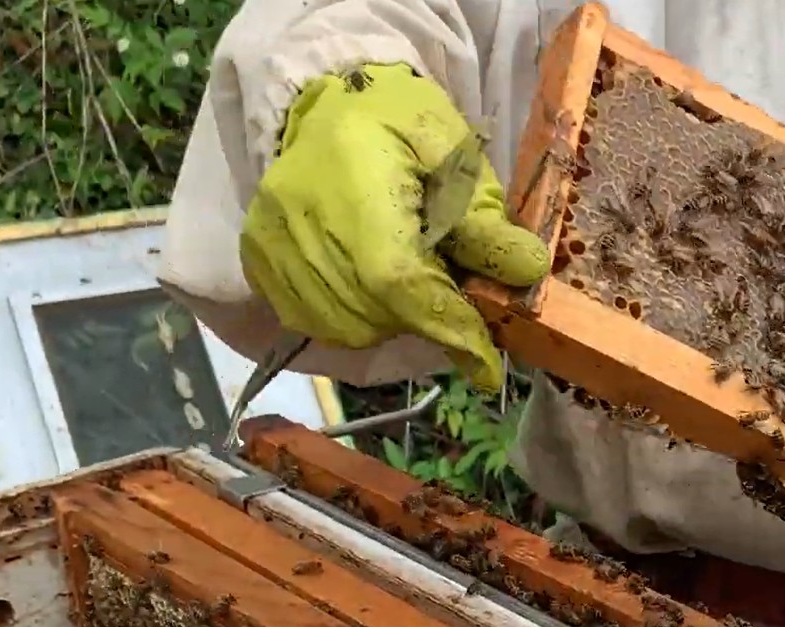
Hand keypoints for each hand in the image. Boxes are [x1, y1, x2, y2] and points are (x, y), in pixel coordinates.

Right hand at [240, 63, 548, 390]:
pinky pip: (317, 321)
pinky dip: (356, 316)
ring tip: (406, 272)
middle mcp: (299, 225)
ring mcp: (271, 248)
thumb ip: (486, 219)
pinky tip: (371, 282)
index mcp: (355, 190)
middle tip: (449, 284)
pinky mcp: (258, 262)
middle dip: (426, 315)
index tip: (487, 367)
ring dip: (392, 318)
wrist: (329, 101)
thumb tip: (527, 272)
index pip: (401, 283)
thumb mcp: (458, 157)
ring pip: (349, 328)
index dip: (449, 328)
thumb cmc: (402, 125)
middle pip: (377, 314)